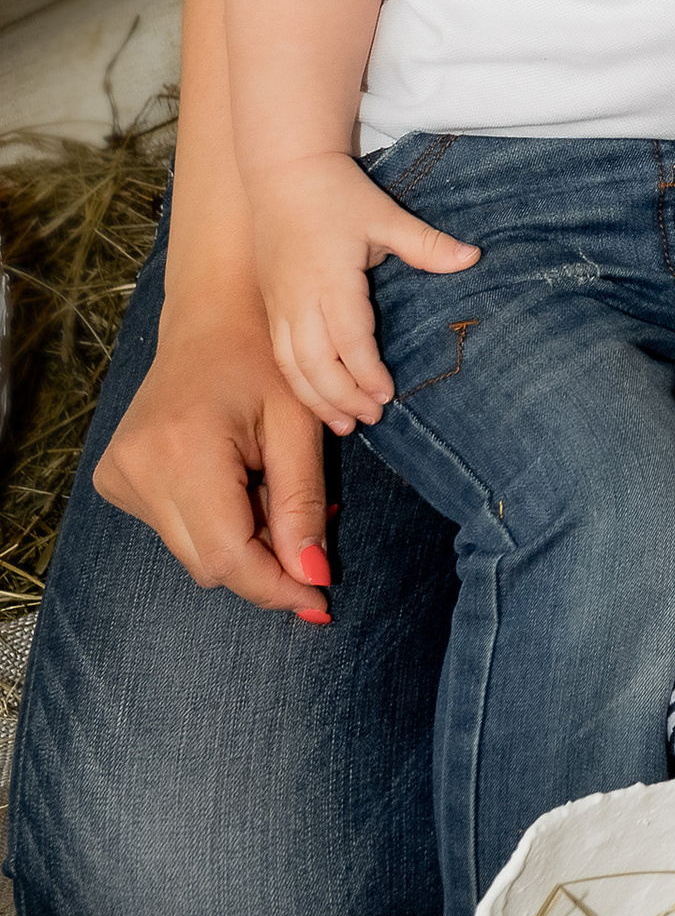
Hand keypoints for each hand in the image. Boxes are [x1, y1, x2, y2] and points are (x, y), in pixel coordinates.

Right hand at [93, 294, 338, 622]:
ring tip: (268, 484)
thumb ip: (303, 505)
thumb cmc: (266, 358)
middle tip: (309, 529)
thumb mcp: (300, 425)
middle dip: (266, 561)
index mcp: (182, 450)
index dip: (277, 586)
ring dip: (241, 540)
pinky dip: (214, 522)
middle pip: (209, 563)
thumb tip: (312, 581)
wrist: (212, 315)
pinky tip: (235, 478)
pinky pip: (174, 530)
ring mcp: (117, 475)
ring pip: (193, 552)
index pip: (227, 556)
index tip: (320, 599)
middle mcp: (136, 468)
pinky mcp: (113, 479)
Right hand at [247, 156, 478, 433]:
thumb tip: (474, 258)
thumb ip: (426, 244)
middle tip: (371, 418)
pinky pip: (281, 355)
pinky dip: (298, 382)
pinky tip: (317, 398)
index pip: (348, 339)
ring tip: (344, 423)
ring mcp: (280, 303)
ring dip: (317, 398)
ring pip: (293, 365)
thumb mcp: (385, 215)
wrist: (283, 171)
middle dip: (343, 396)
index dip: (366, 372)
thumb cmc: (337, 193)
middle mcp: (299, 298)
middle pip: (316, 363)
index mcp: (330, 278)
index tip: (386, 394)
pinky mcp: (271, 304)